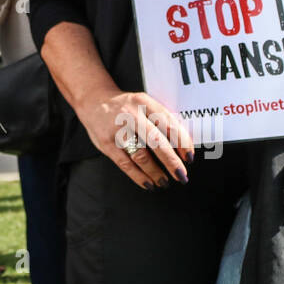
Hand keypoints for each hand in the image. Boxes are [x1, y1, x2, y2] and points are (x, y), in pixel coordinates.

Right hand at [73, 86, 193, 190]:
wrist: (93, 101)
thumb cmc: (124, 106)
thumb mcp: (143, 103)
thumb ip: (160, 119)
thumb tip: (182, 145)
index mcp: (144, 102)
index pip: (168, 124)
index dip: (182, 143)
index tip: (189, 157)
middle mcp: (131, 114)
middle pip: (156, 141)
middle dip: (171, 161)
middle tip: (181, 175)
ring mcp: (117, 130)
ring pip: (140, 155)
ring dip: (155, 172)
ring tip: (164, 181)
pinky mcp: (106, 143)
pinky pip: (125, 163)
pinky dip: (138, 176)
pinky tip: (148, 183)